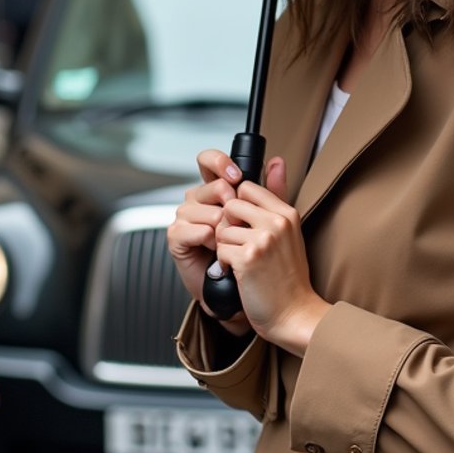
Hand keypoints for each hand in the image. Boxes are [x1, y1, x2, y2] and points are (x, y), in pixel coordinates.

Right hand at [167, 148, 253, 336]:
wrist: (245, 291)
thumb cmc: (253, 255)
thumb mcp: (266, 219)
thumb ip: (270, 190)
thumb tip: (277, 161)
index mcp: (216, 190)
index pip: (209, 161)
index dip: (220, 162)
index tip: (237, 176)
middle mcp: (198, 200)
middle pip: (209, 184)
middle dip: (228, 201)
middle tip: (239, 220)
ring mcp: (185, 218)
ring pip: (201, 207)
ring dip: (220, 226)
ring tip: (229, 241)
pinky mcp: (176, 238)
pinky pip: (189, 228)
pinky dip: (207, 238)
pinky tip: (215, 248)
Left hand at [214, 157, 329, 353]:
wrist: (295, 314)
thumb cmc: (288, 277)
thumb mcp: (289, 231)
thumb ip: (278, 195)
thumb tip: (275, 160)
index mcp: (286, 213)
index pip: (248, 187)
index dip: (238, 207)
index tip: (245, 228)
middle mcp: (277, 221)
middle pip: (230, 203)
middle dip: (228, 226)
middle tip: (242, 247)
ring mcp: (263, 239)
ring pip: (221, 227)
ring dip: (225, 247)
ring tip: (243, 263)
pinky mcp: (247, 257)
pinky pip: (219, 247)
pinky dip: (223, 263)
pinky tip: (239, 274)